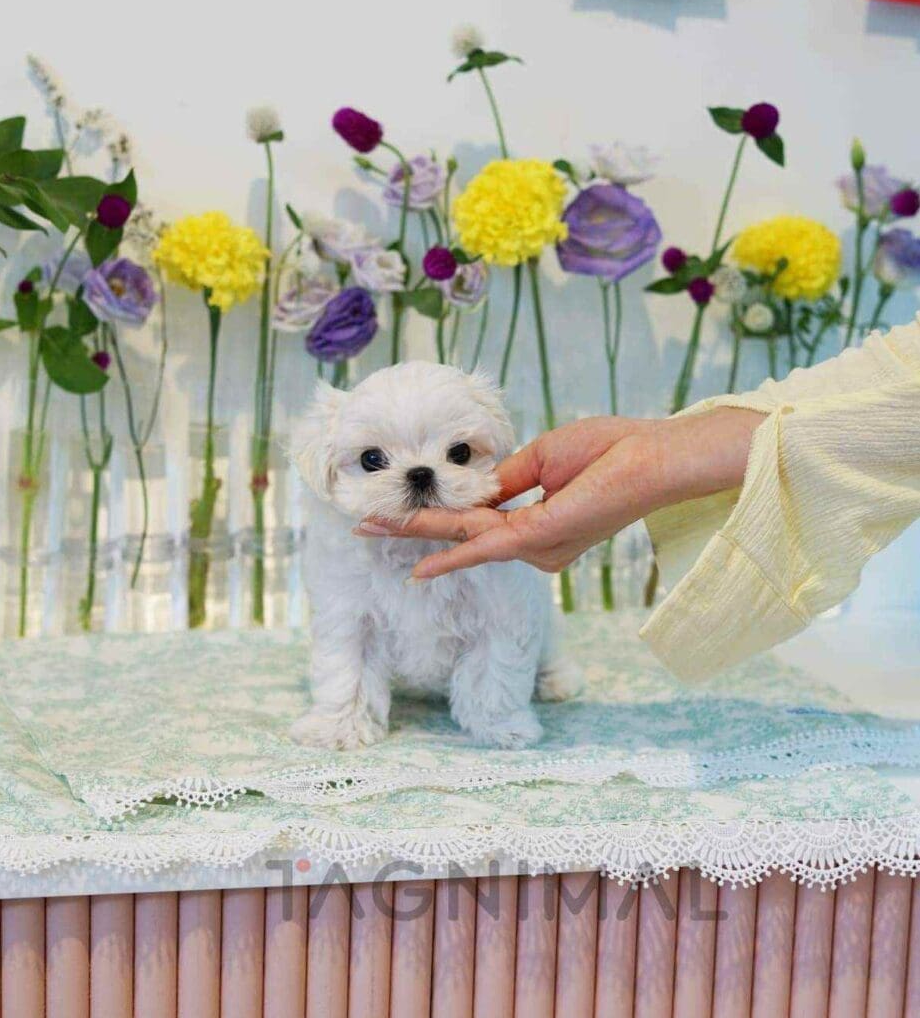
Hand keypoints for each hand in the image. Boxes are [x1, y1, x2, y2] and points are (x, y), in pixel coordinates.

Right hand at [354, 408, 764, 579]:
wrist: (655, 455)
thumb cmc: (611, 451)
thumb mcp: (544, 459)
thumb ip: (505, 480)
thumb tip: (473, 489)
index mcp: (538, 528)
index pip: (475, 525)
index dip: (435, 520)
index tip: (399, 517)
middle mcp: (535, 547)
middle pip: (460, 537)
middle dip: (410, 533)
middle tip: (362, 528)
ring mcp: (538, 547)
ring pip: (465, 534)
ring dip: (418, 530)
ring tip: (373, 524)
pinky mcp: (542, 538)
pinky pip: (487, 542)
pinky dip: (451, 553)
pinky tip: (421, 566)